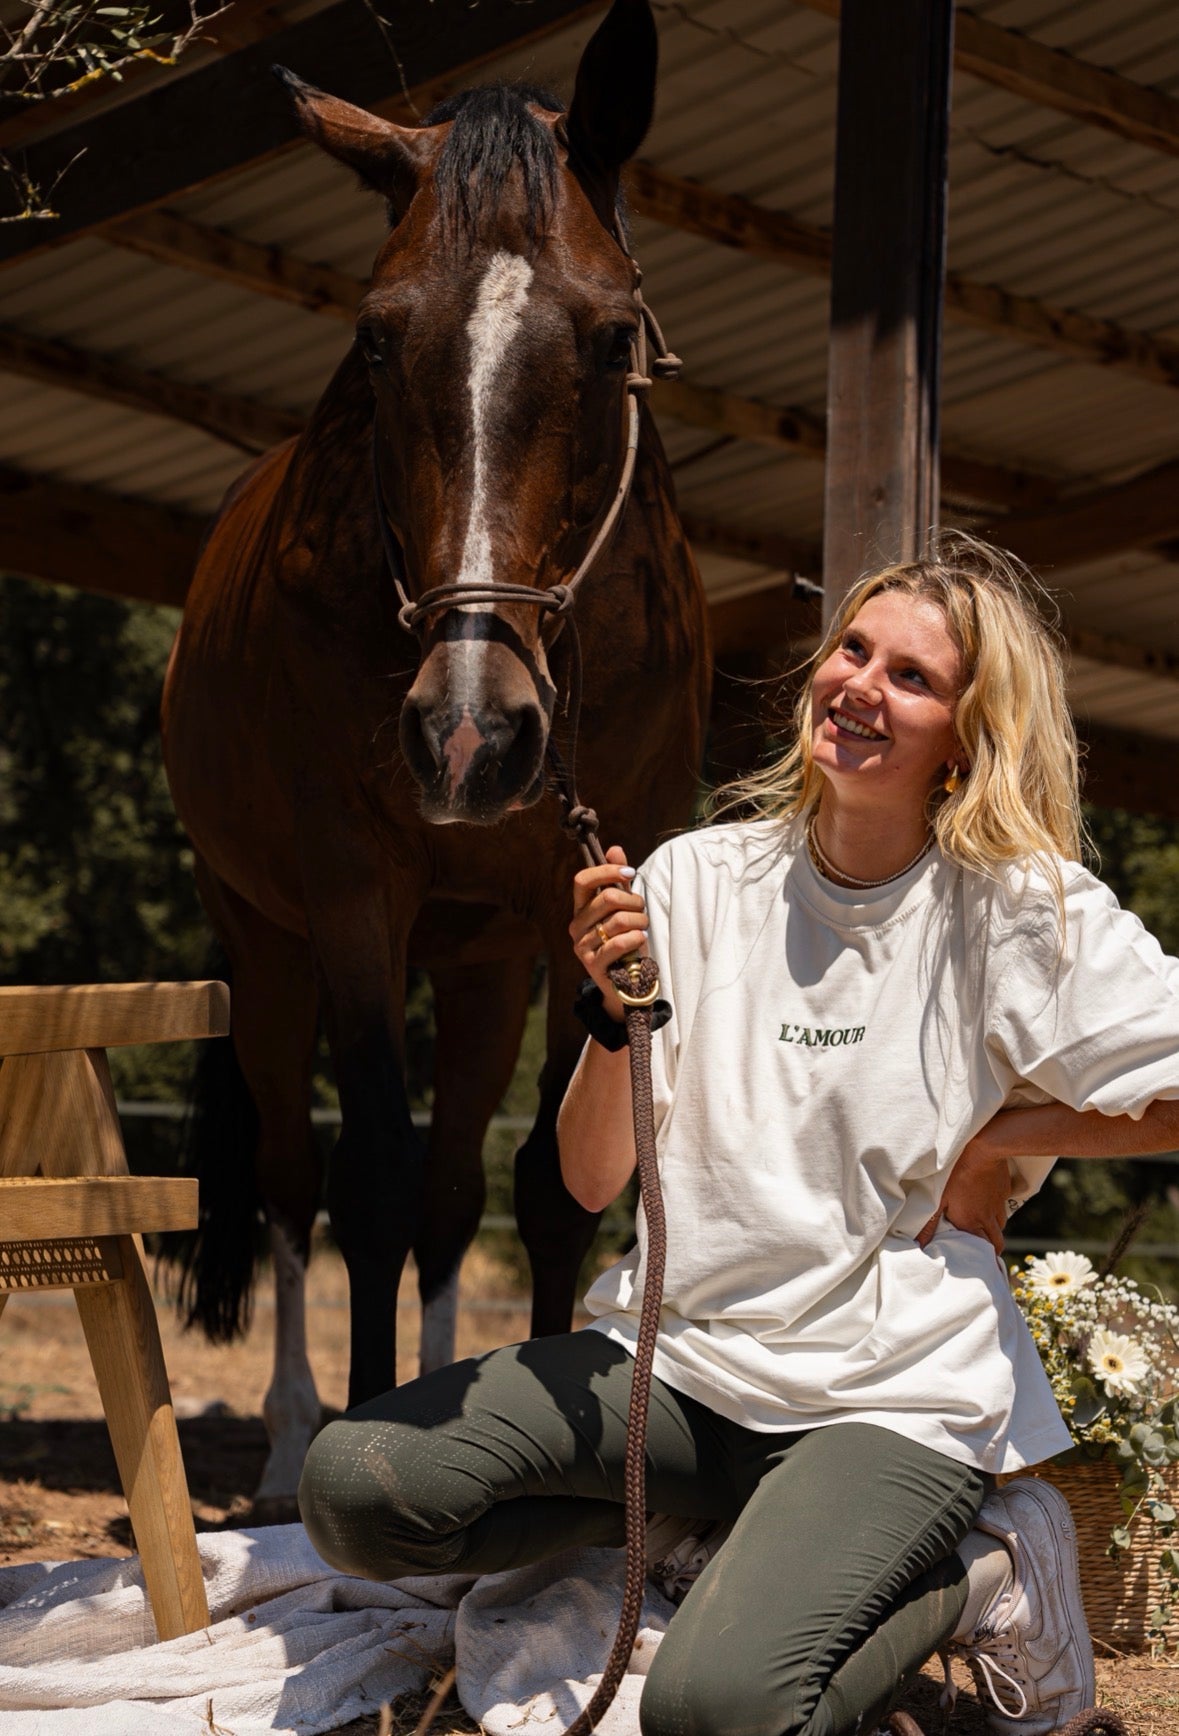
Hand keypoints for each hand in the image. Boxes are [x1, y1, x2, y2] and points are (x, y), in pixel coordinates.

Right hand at [570, 845, 648, 1021]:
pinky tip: (640, 942)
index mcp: (581, 909)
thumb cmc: (626, 941)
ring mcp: (582, 946)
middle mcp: (576, 925)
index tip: (630, 873)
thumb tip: (614, 848)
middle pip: (607, 898)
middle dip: (634, 902)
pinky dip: (636, 939)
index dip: (606, 871)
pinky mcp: (592, 964)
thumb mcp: (624, 910)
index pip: (582, 880)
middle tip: (642, 912)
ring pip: (617, 920)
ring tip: (643, 930)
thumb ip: (618, 881)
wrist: (627, 983)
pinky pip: (618, 943)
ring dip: (639, 922)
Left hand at [918, 1126, 1011, 1254]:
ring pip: (1001, 1225)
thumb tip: (920, 1244)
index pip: (984, 1250)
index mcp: (971, 1224)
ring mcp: (998, 1205)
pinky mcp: (1005, 1191)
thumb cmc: (956, 1174)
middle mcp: (988, 1219)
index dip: (984, 1258)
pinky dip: (997, 1209)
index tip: (980, 1262)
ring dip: (994, 1228)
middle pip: (998, 1242)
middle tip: (985, 1250)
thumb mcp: (938, 1198)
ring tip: (983, 1225)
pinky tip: (988, 1202)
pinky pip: (1003, 1206)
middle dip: (992, 1248)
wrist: (983, 1150)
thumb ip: (929, 1224)